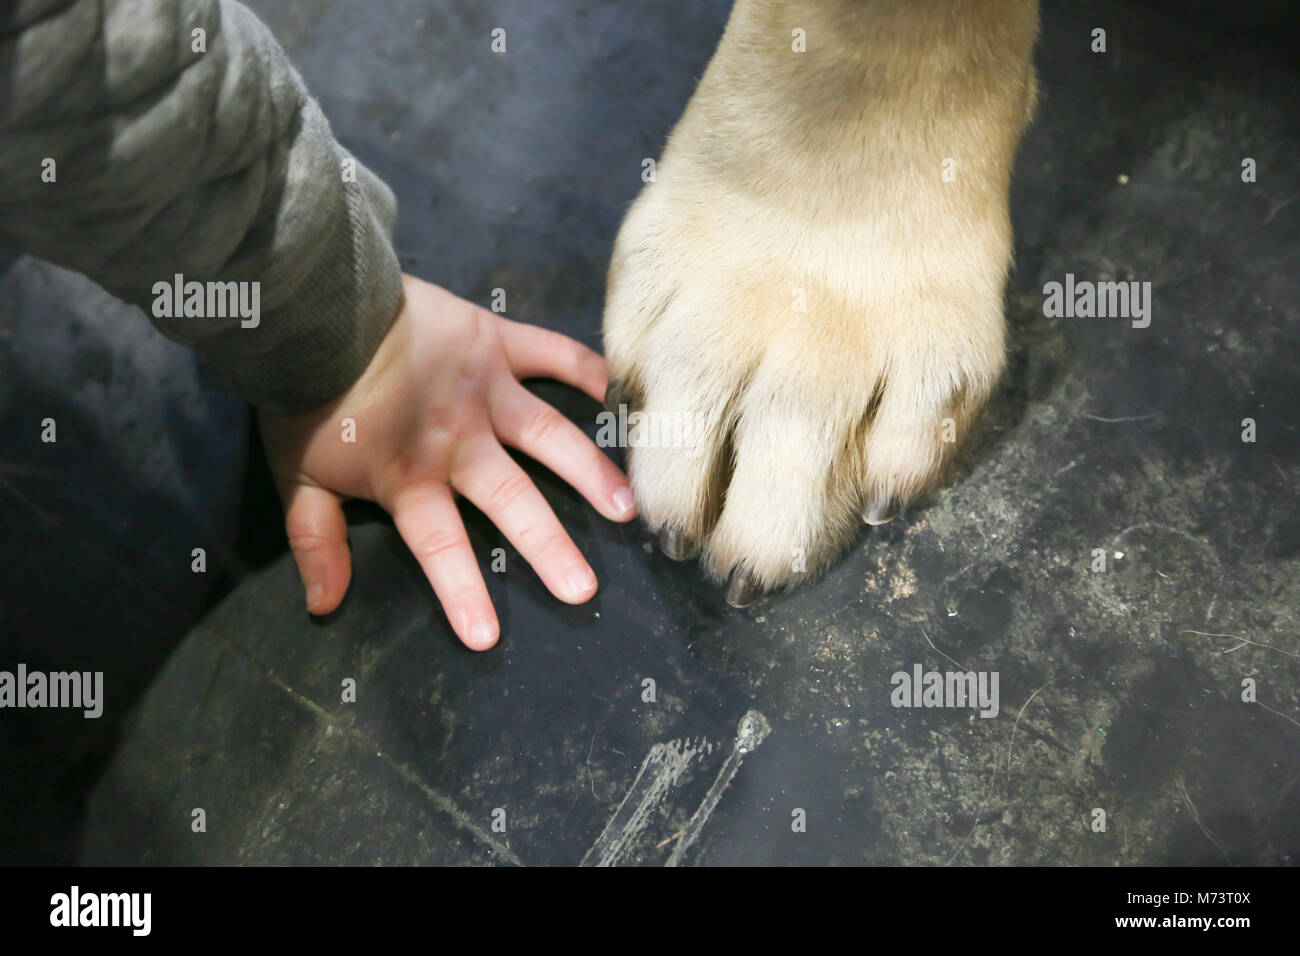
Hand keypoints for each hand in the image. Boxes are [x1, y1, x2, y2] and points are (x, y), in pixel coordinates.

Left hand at [258, 273, 635, 649]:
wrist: (318, 308)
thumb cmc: (307, 395)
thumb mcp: (297, 476)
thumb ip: (316, 540)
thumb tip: (325, 604)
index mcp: (411, 477)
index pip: (441, 546)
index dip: (463, 592)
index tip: (488, 638)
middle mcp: (460, 441)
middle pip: (512, 501)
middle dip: (549, 548)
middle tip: (584, 588)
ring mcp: (485, 390)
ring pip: (550, 436)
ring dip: (589, 471)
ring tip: (626, 507)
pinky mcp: (496, 342)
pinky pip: (552, 354)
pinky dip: (586, 369)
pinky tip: (617, 393)